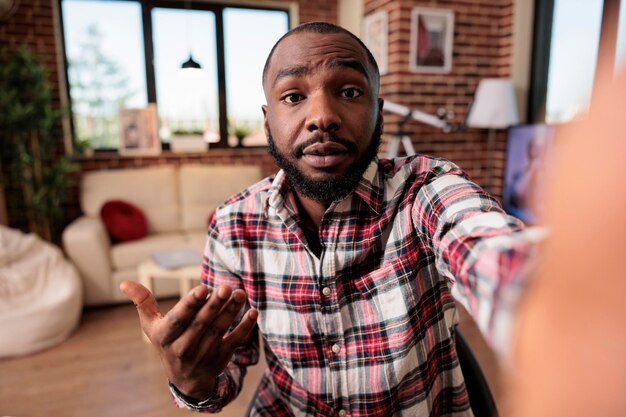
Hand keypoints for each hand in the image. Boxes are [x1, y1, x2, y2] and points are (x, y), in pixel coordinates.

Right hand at [120, 280, 257, 400]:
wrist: (186, 379)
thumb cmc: (168, 341)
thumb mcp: (152, 325)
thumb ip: (143, 302)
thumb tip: (124, 283)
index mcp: (165, 336)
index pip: (179, 319)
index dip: (191, 304)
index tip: (203, 288)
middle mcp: (183, 348)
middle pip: (201, 324)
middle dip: (214, 305)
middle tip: (226, 287)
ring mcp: (203, 354)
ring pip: (219, 330)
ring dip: (231, 311)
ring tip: (239, 293)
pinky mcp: (221, 357)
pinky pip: (234, 342)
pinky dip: (245, 327)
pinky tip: (252, 312)